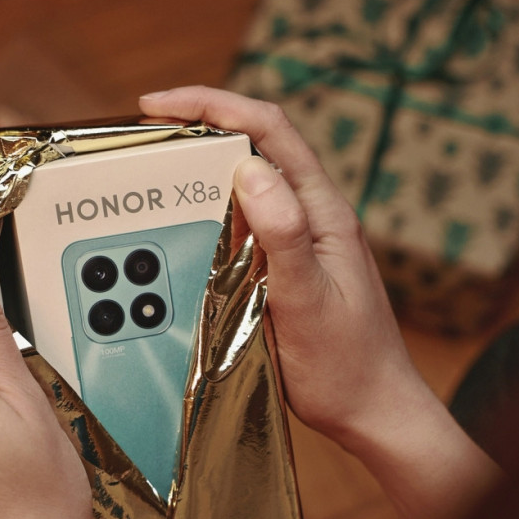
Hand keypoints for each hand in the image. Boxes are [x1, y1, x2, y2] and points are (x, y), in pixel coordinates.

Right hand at [140, 88, 500, 518]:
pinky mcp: (288, 271)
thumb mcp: (309, 300)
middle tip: (146, 142)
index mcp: (324, 213)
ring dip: (202, 176)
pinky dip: (211, 219)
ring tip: (155, 183)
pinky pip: (245, 230)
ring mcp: (302, 244)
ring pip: (247, 190)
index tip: (159, 107)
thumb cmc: (347, 365)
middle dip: (199, 132)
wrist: (371, 412)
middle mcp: (313, 219)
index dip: (214, 106)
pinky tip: (186, 233)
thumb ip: (283, 234)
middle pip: (255, 150)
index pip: (270, 131)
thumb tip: (250, 170)